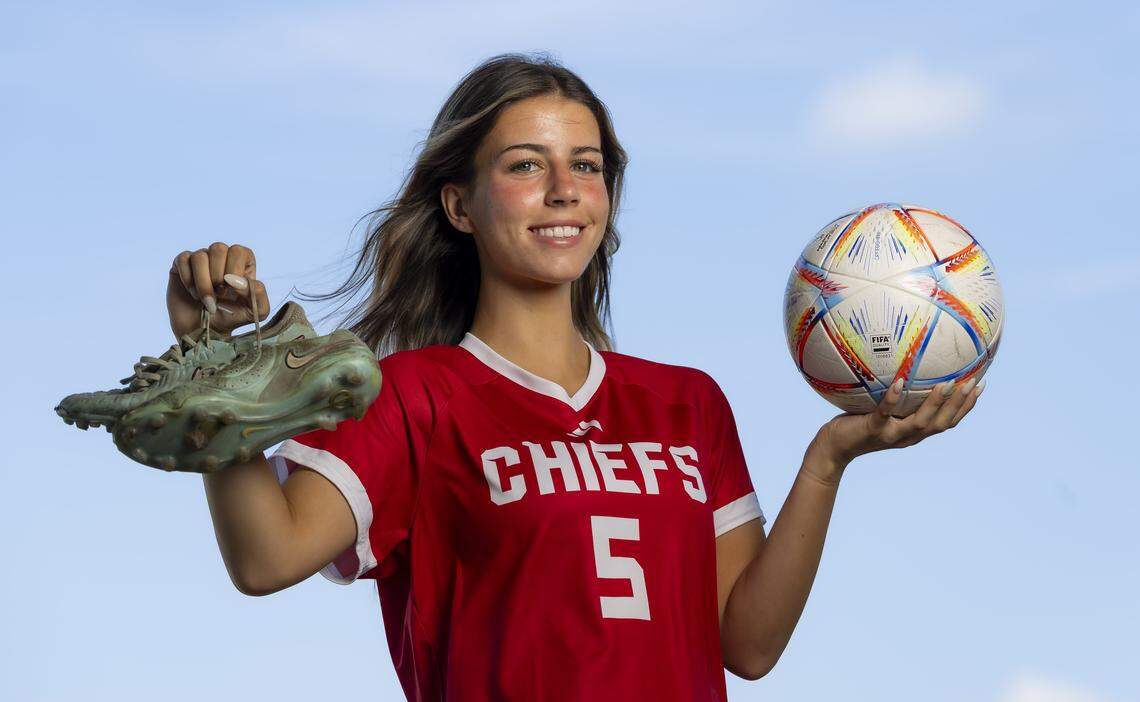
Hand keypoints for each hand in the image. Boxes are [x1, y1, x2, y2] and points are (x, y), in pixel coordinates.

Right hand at [167, 242, 269, 338]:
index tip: (231, 289)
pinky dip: (188, 280)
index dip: (234, 269)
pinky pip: (183, 259)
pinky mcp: (182, 264)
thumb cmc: (230, 318)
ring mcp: (201, 259)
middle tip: (219, 295)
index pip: (238, 251)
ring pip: (199, 256)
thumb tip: (238, 280)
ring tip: (206, 300)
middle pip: (218, 248)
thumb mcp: (255, 312)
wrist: (203, 331)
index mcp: (242, 263)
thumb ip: (258, 295)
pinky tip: (193, 294)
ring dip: (203, 283)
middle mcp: (221, 256)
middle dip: (217, 277)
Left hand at [810, 377, 985, 481]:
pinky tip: (900, 381)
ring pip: (920, 422)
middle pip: (942, 423)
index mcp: (914, 432)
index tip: (981, 386)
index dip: (966, 407)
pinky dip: (893, 398)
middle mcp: (907, 437)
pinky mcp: (872, 430)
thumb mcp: (883, 412)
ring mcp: (891, 435)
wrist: (833, 448)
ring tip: (947, 383)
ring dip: (935, 403)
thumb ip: (898, 399)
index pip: (948, 422)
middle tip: (973, 382)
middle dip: (960, 404)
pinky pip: (884, 413)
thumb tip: (906, 369)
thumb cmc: (857, 424)